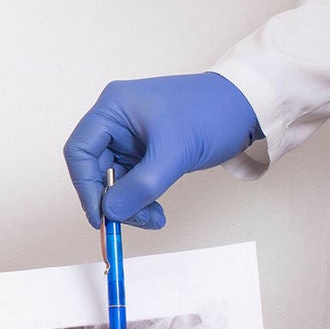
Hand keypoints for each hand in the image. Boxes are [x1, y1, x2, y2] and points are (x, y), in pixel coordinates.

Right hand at [64, 72, 260, 229]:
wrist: (249, 107)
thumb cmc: (213, 113)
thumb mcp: (175, 152)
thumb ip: (140, 185)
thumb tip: (111, 212)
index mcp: (113, 108)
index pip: (80, 151)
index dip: (85, 186)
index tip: (99, 214)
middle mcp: (116, 121)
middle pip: (95, 169)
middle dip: (113, 199)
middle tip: (130, 221)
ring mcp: (130, 137)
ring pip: (114, 180)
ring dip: (130, 204)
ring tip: (153, 218)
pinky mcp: (146, 151)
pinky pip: (132, 181)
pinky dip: (142, 199)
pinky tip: (156, 210)